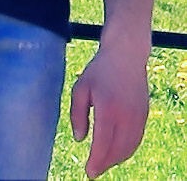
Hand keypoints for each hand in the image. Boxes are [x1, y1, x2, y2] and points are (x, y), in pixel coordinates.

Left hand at [70, 45, 148, 177]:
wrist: (126, 54)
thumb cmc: (100, 70)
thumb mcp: (81, 87)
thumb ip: (77, 114)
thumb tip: (80, 139)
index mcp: (108, 108)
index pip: (103, 144)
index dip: (96, 161)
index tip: (88, 172)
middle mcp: (126, 115)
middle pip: (117, 151)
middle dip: (105, 164)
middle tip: (93, 169)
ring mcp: (138, 115)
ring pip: (129, 148)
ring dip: (116, 159)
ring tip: (103, 162)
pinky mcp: (144, 114)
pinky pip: (136, 139)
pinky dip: (126, 150)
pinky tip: (116, 150)